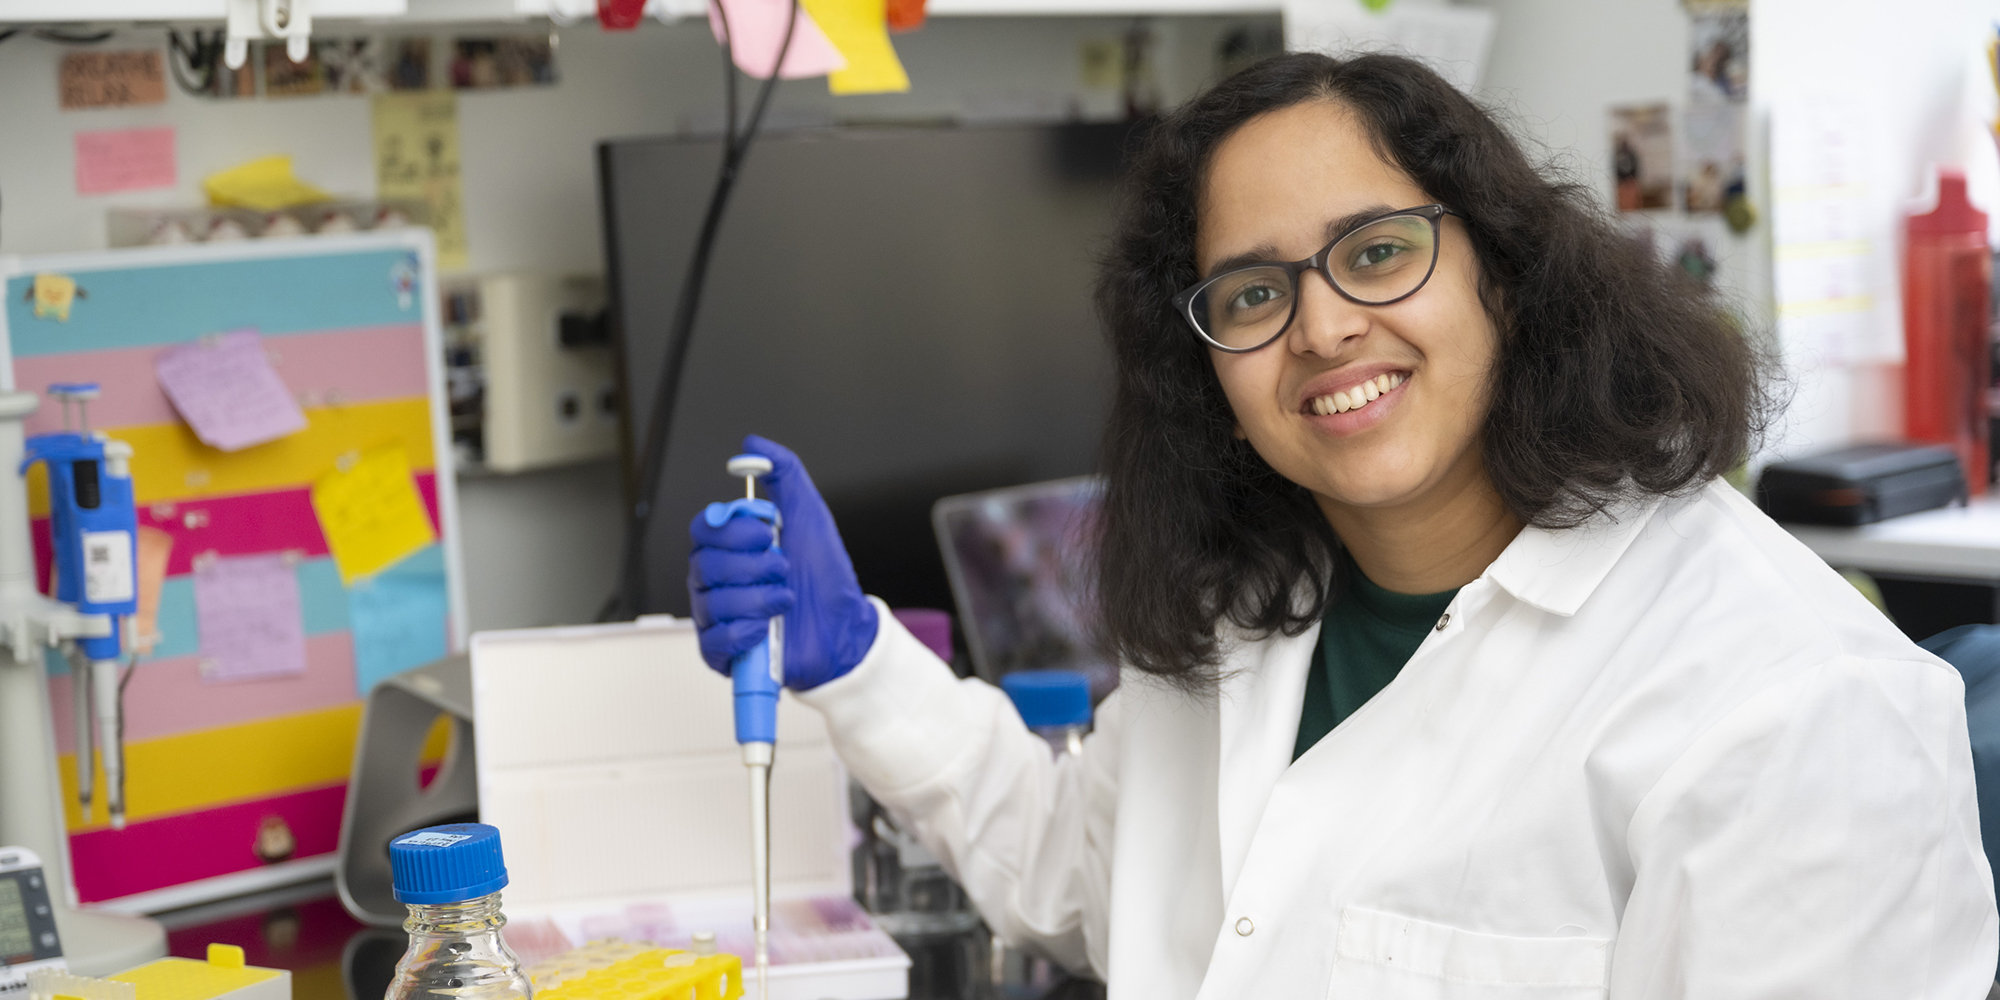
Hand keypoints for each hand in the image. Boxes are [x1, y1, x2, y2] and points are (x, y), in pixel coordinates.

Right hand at [687, 435, 879, 689]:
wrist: (844, 624)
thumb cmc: (824, 573)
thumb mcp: (808, 513)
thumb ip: (783, 473)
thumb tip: (753, 445)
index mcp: (729, 547)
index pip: (703, 529)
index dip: (733, 532)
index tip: (768, 533)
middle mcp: (716, 580)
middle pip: (704, 565)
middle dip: (752, 566)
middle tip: (785, 568)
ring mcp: (717, 617)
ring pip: (711, 602)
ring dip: (757, 599)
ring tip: (786, 599)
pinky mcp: (724, 652)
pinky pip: (714, 640)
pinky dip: (745, 632)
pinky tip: (767, 628)